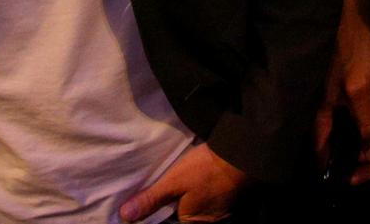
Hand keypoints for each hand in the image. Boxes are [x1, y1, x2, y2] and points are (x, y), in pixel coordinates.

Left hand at [120, 142, 246, 221]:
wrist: (244, 152)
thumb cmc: (208, 168)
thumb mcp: (174, 181)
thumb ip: (151, 199)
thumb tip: (125, 215)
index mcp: (192, 223)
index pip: (168, 223)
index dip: (158, 216)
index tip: (151, 206)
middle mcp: (207, 223)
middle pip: (183, 218)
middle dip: (173, 210)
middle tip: (171, 193)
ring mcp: (220, 214)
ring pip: (195, 212)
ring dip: (186, 204)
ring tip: (181, 190)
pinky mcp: (228, 201)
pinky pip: (207, 205)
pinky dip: (199, 199)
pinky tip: (196, 187)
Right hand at [314, 0, 369, 185]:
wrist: (360, 13)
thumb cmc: (352, 51)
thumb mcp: (361, 90)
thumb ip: (368, 124)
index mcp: (322, 113)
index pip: (324, 153)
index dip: (340, 170)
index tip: (364, 176)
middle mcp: (329, 108)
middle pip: (342, 143)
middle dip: (362, 152)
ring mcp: (343, 96)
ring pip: (357, 126)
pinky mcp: (357, 85)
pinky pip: (366, 109)